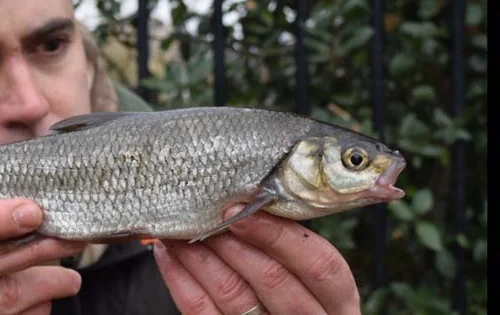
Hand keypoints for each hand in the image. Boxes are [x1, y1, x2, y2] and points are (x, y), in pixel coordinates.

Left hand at [153, 205, 360, 314]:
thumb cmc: (292, 298)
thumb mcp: (306, 279)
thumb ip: (288, 251)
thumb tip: (247, 201)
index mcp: (336, 303)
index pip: (321, 265)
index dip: (281, 236)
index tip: (244, 211)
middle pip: (273, 278)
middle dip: (233, 242)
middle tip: (206, 214)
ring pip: (233, 294)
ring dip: (201, 256)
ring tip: (181, 229)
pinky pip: (201, 313)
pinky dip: (181, 280)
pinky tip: (169, 256)